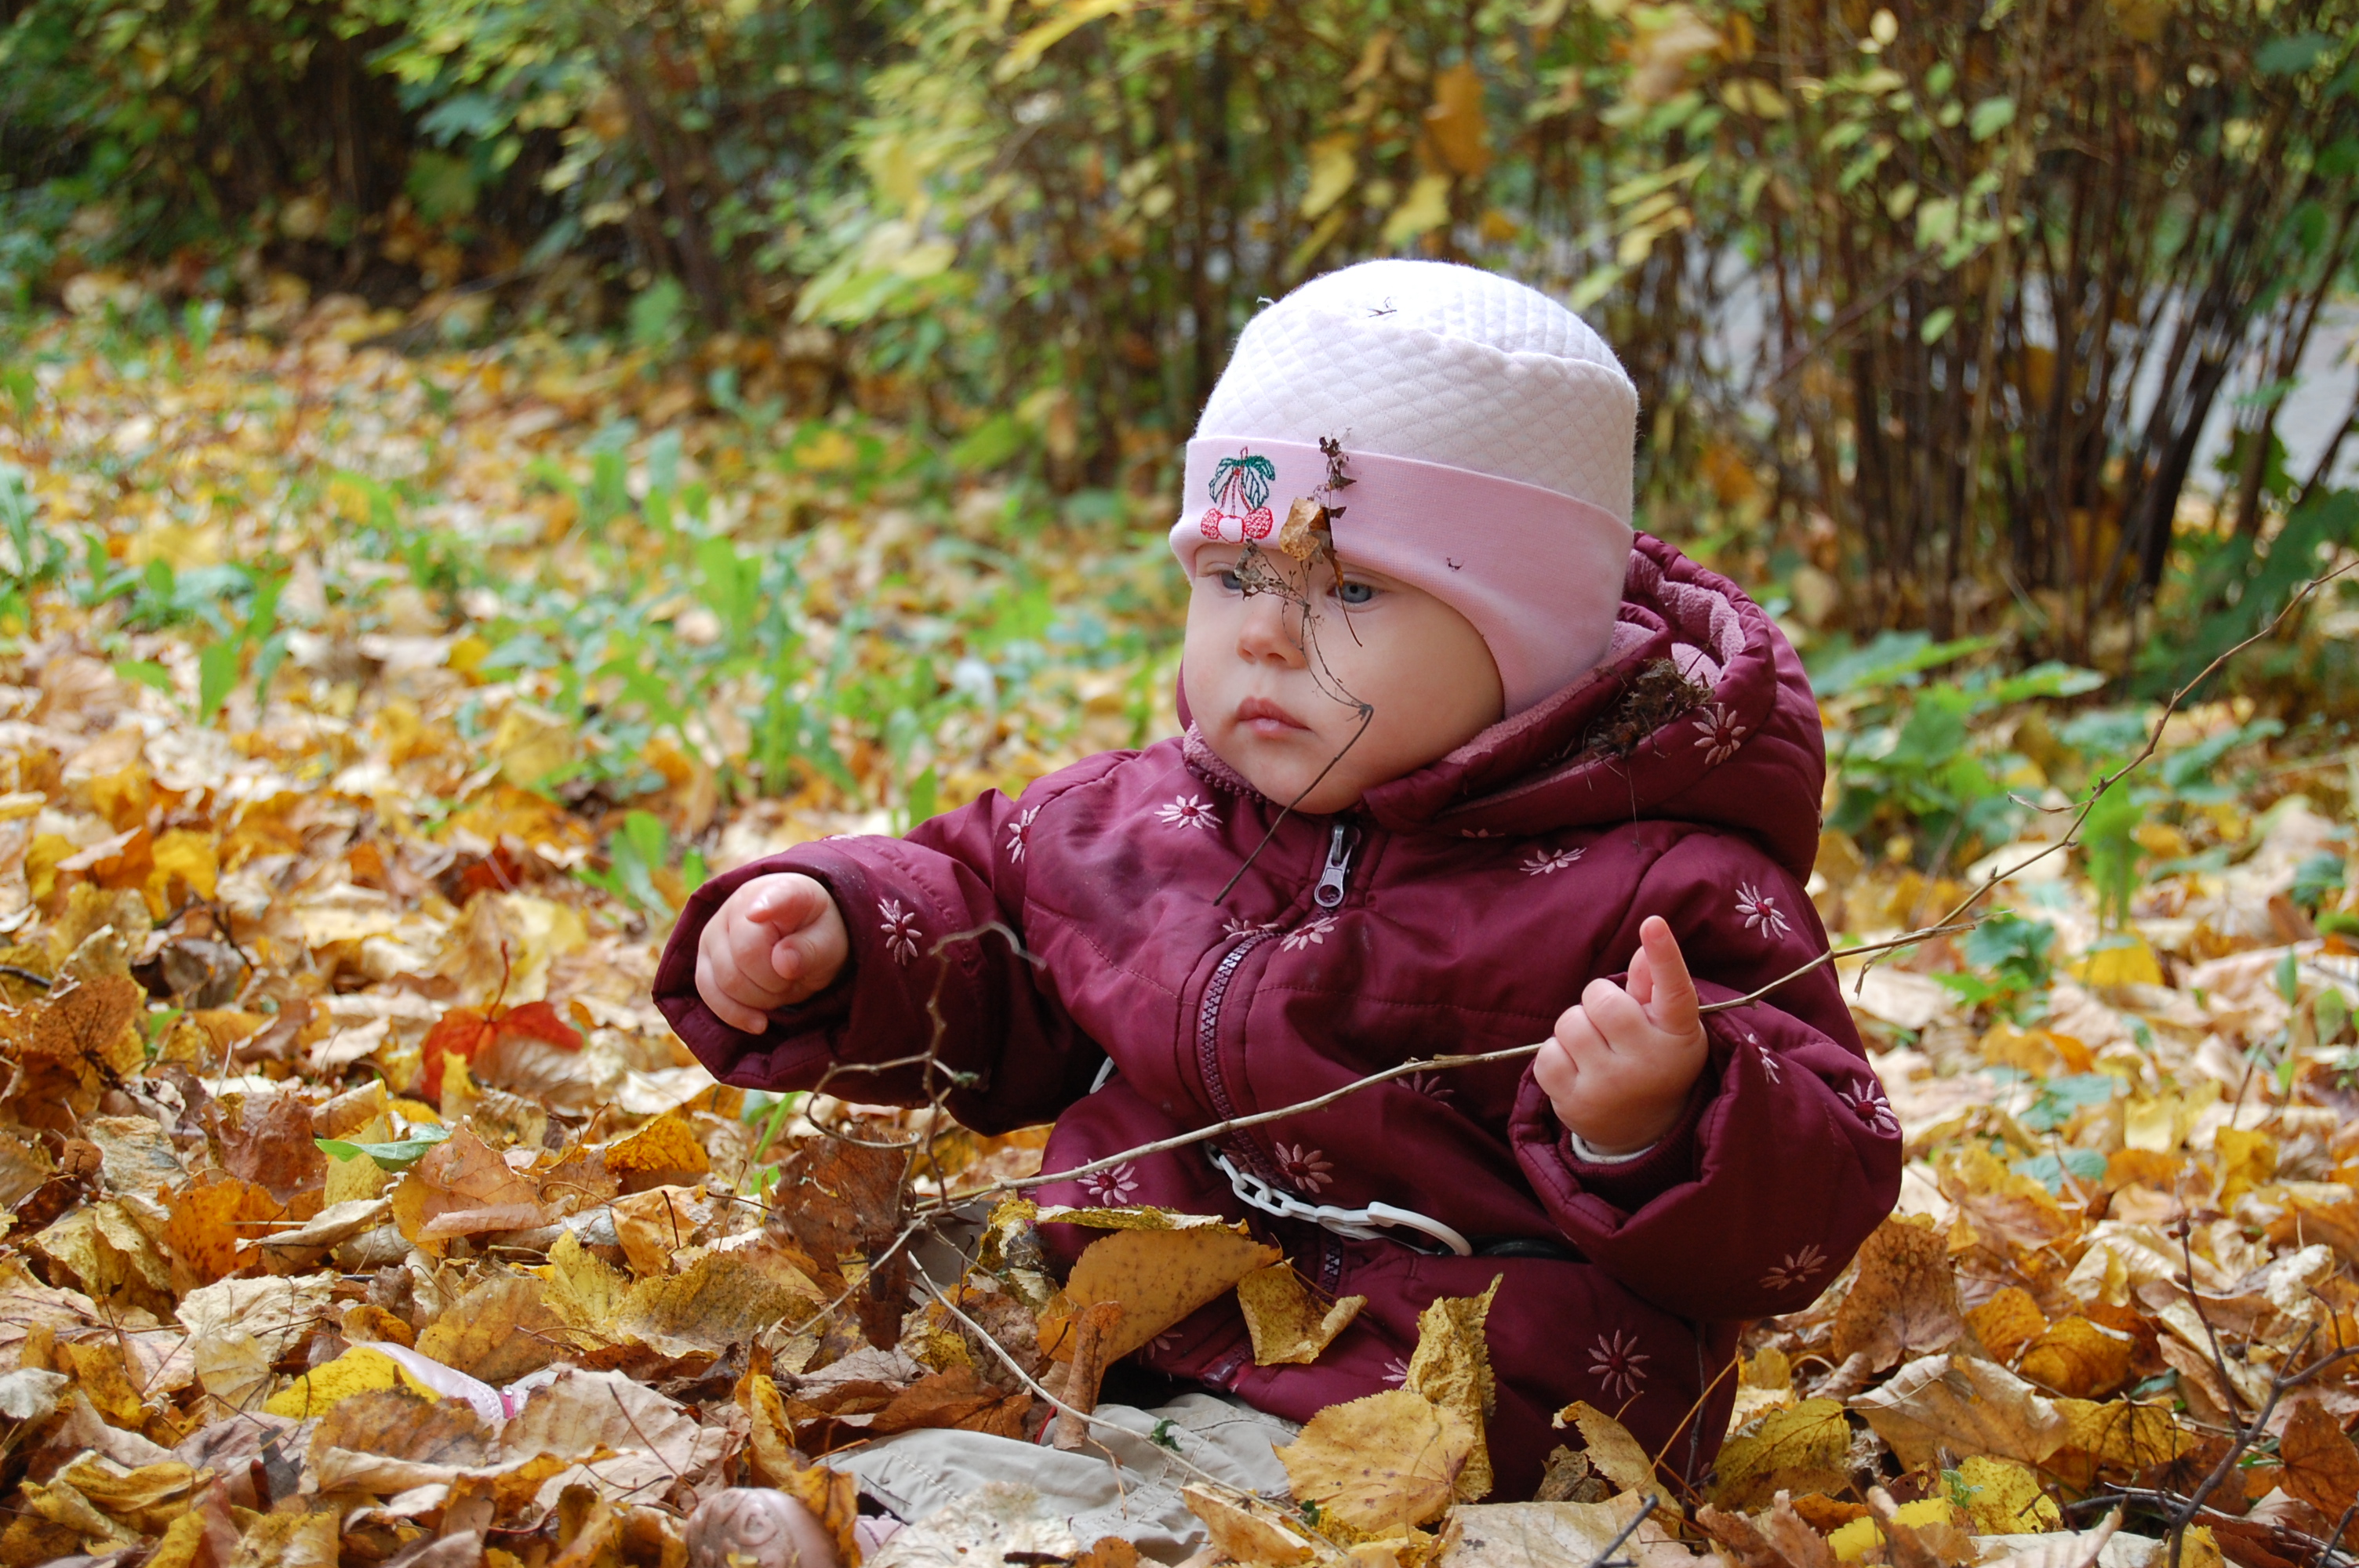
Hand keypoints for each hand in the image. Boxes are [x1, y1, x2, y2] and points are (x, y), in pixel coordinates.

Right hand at [694, 873, 849, 1032]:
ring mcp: (715, 929)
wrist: (796, 934)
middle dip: (775, 982)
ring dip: (760, 999)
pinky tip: (759, 1022)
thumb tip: (783, 963)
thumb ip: (812, 950)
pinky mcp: (704, 957)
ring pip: (726, 979)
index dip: (766, 905)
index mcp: (783, 890)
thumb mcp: (831, 942)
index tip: (758, 912)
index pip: (774, 897)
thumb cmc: (816, 934)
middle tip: (795, 979)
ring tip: (781, 988)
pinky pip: (708, 991)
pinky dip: (735, 1013)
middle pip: (746, 955)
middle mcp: (739, 904)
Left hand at [1533, 916, 1709, 1156]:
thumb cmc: (1654, 1058)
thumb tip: (1642, 949)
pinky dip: (1556, 1054)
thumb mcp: (1666, 1025)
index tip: (1653, 923)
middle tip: (1612, 1024)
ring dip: (1576, 1027)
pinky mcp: (1576, 1103)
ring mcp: (1611, 1086)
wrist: (1644, 1130)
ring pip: (1569, 1024)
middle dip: (1598, 1001)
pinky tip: (1578, 1068)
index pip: (1674, 989)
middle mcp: (1648, 1061)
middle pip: (1600, 999)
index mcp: (1678, 1034)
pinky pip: (1547, 1054)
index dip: (1664, 955)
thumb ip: (1653, 986)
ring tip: (1596, 1047)